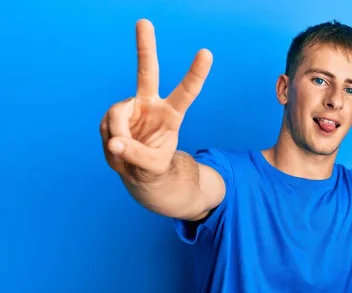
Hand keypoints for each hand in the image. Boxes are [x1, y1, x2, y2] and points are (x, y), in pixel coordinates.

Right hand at [99, 19, 212, 181]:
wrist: (138, 172)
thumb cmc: (153, 167)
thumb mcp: (152, 168)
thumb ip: (136, 156)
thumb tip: (114, 142)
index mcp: (172, 115)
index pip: (187, 92)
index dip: (196, 73)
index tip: (206, 53)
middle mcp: (151, 105)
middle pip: (148, 72)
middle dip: (145, 47)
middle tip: (144, 21)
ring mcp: (131, 108)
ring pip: (116, 114)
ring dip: (118, 136)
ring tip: (124, 152)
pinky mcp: (114, 116)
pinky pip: (106, 126)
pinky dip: (110, 141)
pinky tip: (117, 149)